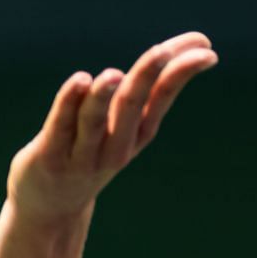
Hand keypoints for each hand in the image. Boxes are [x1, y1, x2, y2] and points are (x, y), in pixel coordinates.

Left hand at [6, 31, 217, 221]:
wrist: (52, 209)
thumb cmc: (92, 154)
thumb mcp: (124, 126)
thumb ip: (144, 90)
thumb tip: (178, 47)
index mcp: (137, 134)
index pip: (162, 97)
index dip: (181, 72)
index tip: (206, 49)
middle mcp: (115, 145)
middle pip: (132, 106)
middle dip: (147, 77)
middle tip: (162, 51)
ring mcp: (82, 154)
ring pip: (93, 121)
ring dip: (103, 98)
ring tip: (113, 74)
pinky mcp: (49, 157)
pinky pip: (60, 126)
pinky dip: (68, 103)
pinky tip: (79, 81)